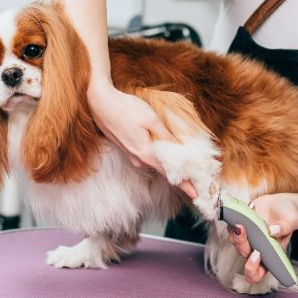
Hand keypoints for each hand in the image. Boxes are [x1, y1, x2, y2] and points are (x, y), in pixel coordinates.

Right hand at [88, 81, 196, 198]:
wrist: (100, 103)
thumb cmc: (126, 108)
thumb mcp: (151, 119)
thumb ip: (166, 137)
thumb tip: (182, 151)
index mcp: (145, 155)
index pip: (171, 175)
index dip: (186, 185)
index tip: (197, 195)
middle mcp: (138, 160)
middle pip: (164, 170)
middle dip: (180, 172)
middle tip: (198, 175)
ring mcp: (132, 156)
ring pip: (156, 162)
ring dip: (169, 161)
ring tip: (186, 162)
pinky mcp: (128, 150)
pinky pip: (148, 156)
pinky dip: (158, 154)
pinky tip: (165, 149)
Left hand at [226, 193, 297, 283]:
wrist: (281, 203)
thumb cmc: (288, 216)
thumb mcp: (292, 220)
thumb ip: (285, 227)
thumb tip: (271, 231)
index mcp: (269, 255)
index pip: (256, 273)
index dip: (252, 269)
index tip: (257, 253)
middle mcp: (256, 248)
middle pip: (243, 254)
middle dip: (241, 244)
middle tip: (244, 230)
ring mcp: (247, 237)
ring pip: (234, 241)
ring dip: (235, 233)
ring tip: (242, 221)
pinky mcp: (240, 225)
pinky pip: (231, 226)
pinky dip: (235, 220)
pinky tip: (248, 210)